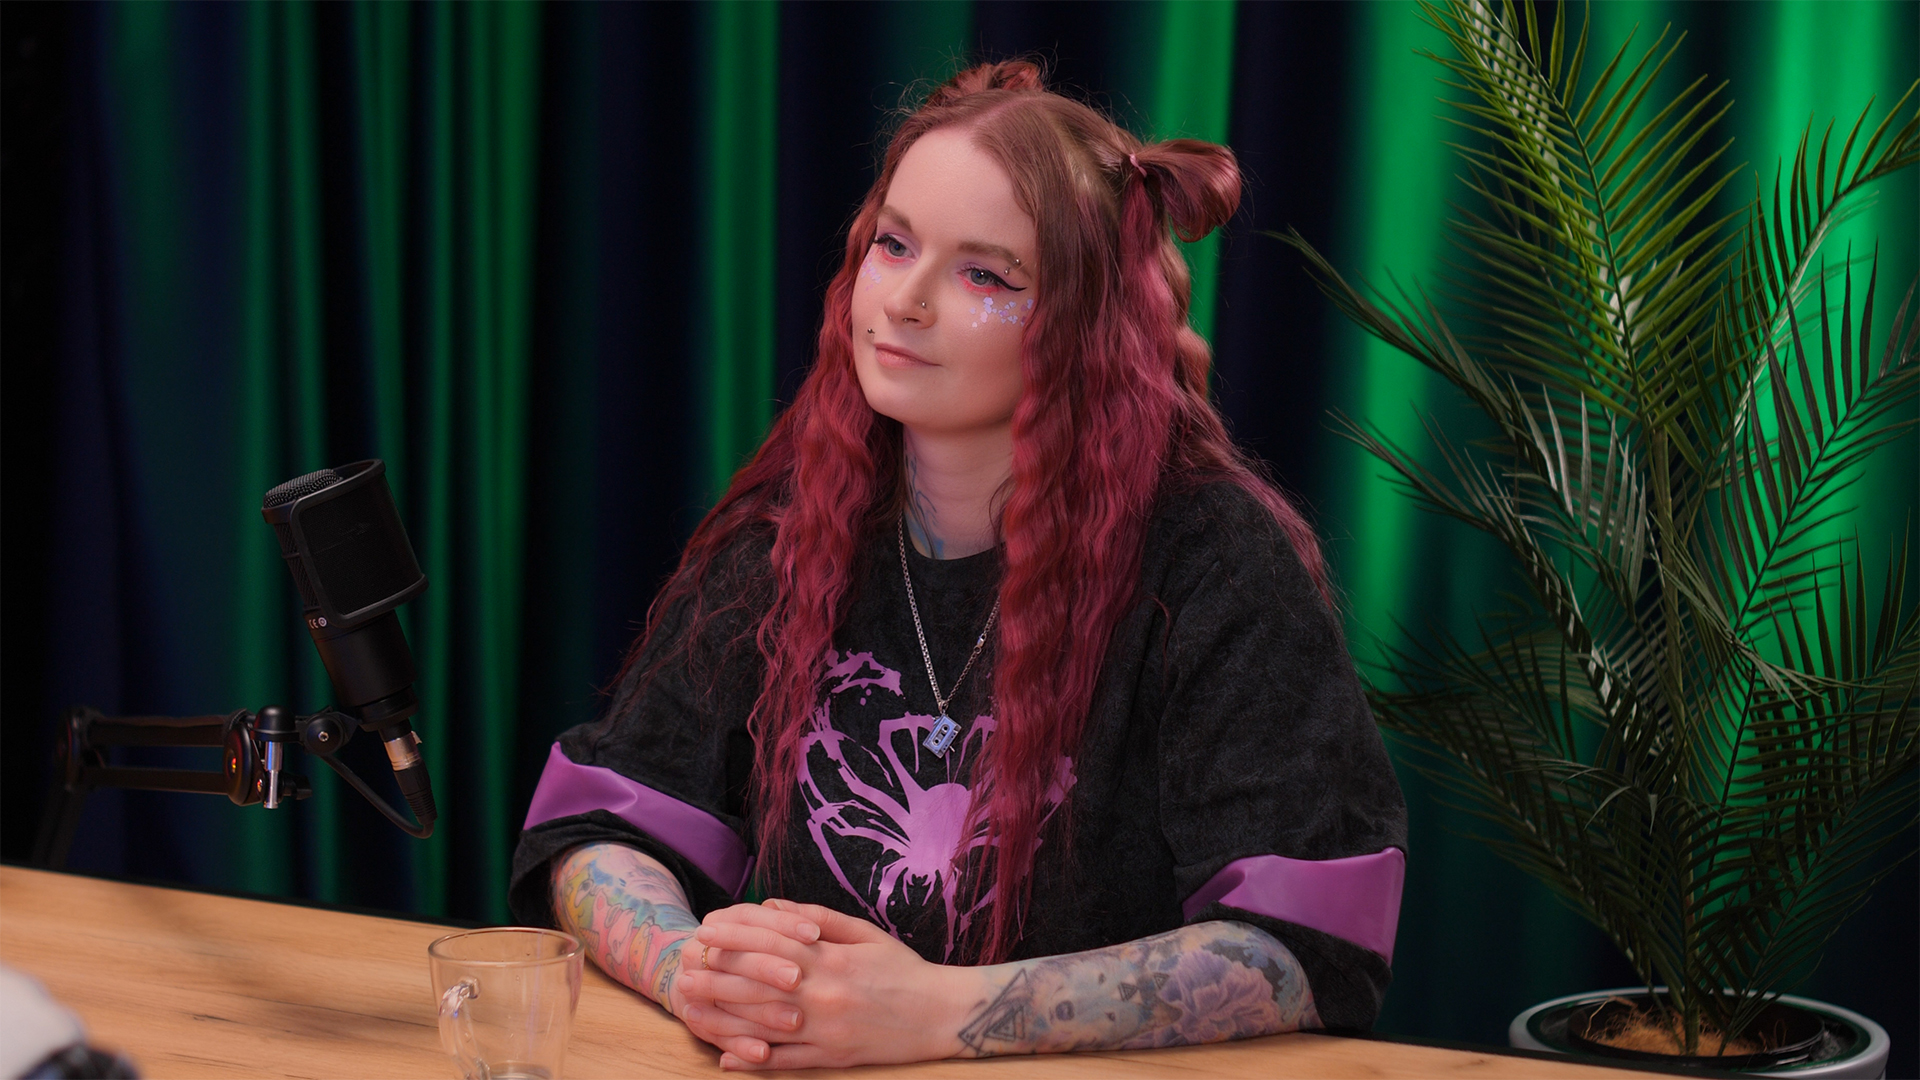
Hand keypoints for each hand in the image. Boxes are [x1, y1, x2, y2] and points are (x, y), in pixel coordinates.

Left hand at [678, 899, 976, 1069]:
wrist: (941, 1012)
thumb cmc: (902, 968)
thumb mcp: (864, 932)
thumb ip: (817, 917)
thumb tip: (772, 905)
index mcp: (831, 957)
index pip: (772, 943)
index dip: (735, 937)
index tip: (706, 932)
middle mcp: (823, 992)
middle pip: (758, 984)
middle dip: (717, 977)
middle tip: (685, 972)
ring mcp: (826, 1028)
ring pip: (764, 1024)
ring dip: (724, 1019)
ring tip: (693, 1011)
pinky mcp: (833, 1056)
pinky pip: (787, 1062)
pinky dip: (754, 1062)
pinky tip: (726, 1059)